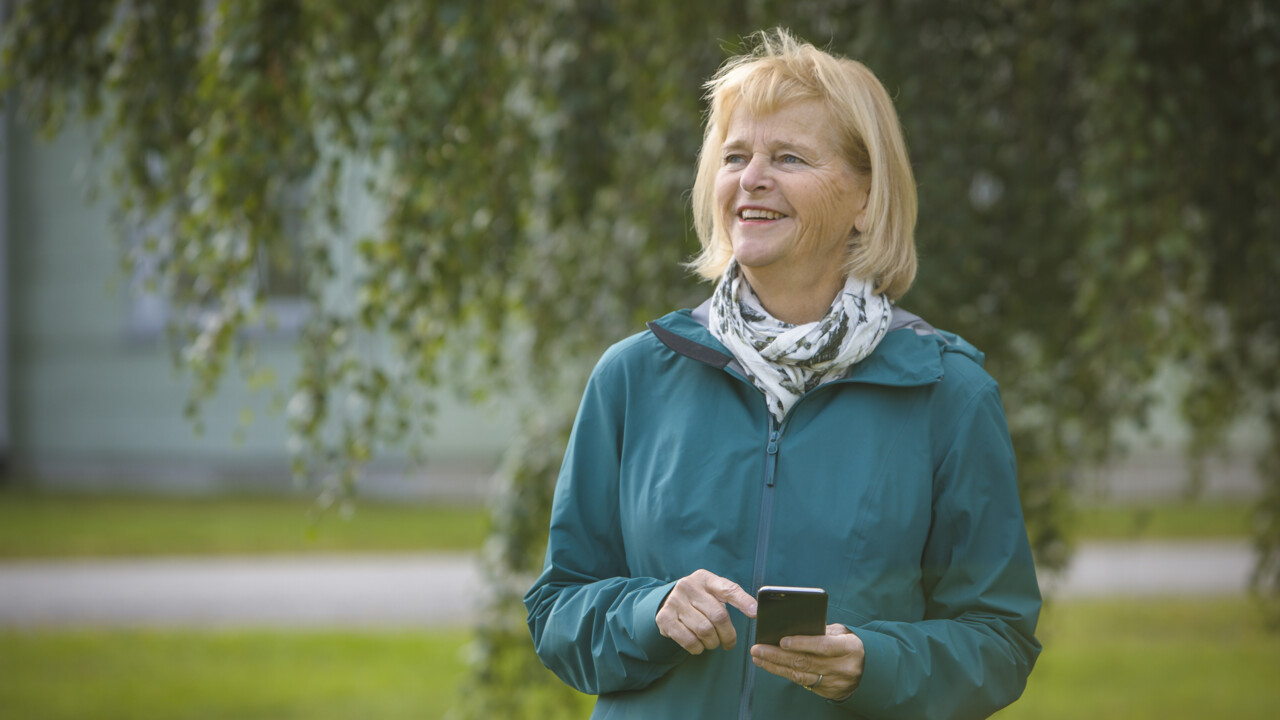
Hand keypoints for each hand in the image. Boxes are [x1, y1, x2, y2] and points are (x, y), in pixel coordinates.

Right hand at [656, 569, 757, 654]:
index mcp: (705, 578)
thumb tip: (755, 610)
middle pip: (719, 616)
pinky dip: (698, 648)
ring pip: (704, 630)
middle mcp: (688, 586)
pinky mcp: (664, 618)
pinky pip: (689, 640)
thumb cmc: (699, 599)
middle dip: (728, 635)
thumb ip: (732, 596)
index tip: (755, 613)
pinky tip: (699, 645)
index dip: (743, 601)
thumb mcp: (713, 591)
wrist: (667, 600)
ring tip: (713, 642)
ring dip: (713, 643)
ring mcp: (674, 602)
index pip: (728, 589)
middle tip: (729, 643)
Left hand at [750, 623, 864, 700]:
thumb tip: (792, 625)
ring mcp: (835, 683)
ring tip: (758, 657)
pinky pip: (802, 683)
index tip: (781, 641)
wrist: (866, 670)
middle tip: (758, 648)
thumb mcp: (841, 632)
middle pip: (805, 662)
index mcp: (849, 648)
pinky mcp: (827, 692)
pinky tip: (771, 666)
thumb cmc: (847, 644)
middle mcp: (843, 668)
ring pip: (800, 675)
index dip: (802, 643)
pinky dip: (785, 673)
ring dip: (775, 666)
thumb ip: (821, 630)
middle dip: (778, 655)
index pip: (822, 646)